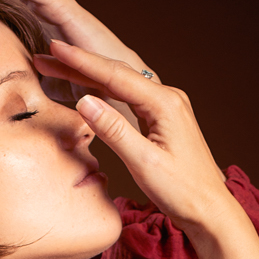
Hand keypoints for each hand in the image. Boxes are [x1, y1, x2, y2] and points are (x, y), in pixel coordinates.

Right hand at [35, 43, 258, 258]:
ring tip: (59, 66)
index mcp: (165, 104)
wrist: (210, 210)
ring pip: (121, 84)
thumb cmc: (183, 191)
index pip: (115, 76)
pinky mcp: (163, 119)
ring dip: (90, 76)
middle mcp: (168, 98)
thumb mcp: (144, 163)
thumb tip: (85, 100)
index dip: (82, 62)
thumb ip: (114, 130)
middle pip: (116, 74)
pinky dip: (106, 91)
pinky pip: (129, 98)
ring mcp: (167, 107)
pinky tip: (89, 88)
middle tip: (48, 52)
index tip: (56, 48)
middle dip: (80, 64)